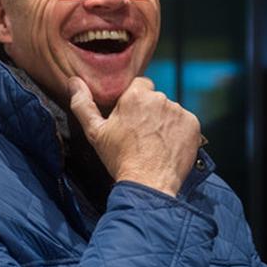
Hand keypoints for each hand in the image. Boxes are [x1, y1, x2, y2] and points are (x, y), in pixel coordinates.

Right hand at [68, 77, 201, 196]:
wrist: (148, 184)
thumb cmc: (120, 159)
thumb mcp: (95, 132)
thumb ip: (83, 104)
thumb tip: (73, 82)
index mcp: (136, 95)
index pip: (139, 85)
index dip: (135, 101)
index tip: (131, 118)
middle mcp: (160, 98)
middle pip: (156, 99)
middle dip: (150, 112)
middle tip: (141, 134)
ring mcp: (179, 111)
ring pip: (171, 111)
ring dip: (165, 122)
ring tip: (155, 144)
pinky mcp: (193, 125)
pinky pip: (186, 123)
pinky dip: (179, 133)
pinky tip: (169, 147)